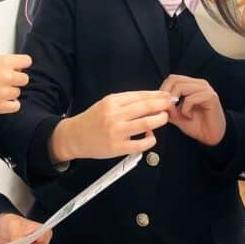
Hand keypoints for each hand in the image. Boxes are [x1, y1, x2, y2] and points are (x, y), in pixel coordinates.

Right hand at [0, 54, 30, 114]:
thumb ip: (0, 65)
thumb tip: (11, 69)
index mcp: (2, 62)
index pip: (26, 61)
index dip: (22, 65)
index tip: (18, 68)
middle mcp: (6, 76)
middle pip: (24, 79)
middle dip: (16, 80)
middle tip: (5, 82)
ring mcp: (4, 92)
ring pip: (18, 93)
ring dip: (10, 93)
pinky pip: (15, 106)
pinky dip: (10, 104)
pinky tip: (1, 101)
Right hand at [49, 91, 172, 162]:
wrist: (74, 136)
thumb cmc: (92, 120)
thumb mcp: (105, 103)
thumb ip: (125, 102)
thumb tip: (149, 99)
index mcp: (111, 102)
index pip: (139, 96)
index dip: (155, 95)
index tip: (165, 96)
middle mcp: (113, 115)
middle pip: (144, 107)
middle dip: (161, 105)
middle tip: (169, 105)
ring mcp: (116, 132)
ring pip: (145, 124)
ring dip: (159, 120)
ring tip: (164, 118)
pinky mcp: (117, 148)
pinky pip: (140, 144)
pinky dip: (150, 140)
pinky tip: (152, 137)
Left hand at [160, 75, 225, 146]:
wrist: (211, 137)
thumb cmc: (195, 125)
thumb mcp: (176, 115)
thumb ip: (167, 106)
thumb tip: (154, 102)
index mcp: (191, 84)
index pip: (172, 79)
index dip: (163, 91)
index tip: (161, 106)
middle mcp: (198, 83)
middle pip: (174, 80)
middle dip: (166, 96)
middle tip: (168, 111)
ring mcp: (205, 88)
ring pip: (180, 87)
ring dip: (174, 104)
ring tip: (178, 115)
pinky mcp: (210, 96)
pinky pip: (190, 99)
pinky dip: (185, 110)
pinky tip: (189, 117)